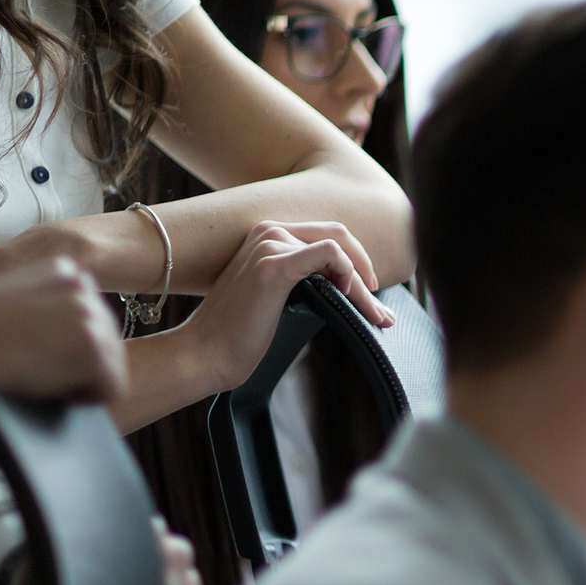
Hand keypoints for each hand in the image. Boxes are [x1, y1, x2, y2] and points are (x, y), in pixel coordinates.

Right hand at [0, 248, 125, 400]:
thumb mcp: (13, 295)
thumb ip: (49, 299)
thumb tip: (81, 325)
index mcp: (65, 269)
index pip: (94, 315)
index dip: (72, 343)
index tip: (42, 352)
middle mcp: (83, 286)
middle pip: (108, 339)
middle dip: (82, 362)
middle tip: (44, 373)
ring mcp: (90, 314)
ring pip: (112, 363)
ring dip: (83, 380)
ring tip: (45, 381)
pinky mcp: (92, 347)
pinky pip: (112, 386)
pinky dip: (88, 398)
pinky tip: (57, 393)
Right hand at [182, 220, 390, 394]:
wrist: (205, 354)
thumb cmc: (241, 334)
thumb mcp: (281, 299)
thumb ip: (308, 283)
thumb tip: (351, 290)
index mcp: (269, 236)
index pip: (328, 237)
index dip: (357, 263)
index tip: (370, 296)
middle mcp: (269, 231)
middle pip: (339, 238)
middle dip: (367, 272)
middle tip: (380, 310)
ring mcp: (270, 244)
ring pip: (339, 250)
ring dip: (364, 286)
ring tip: (374, 316)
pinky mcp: (274, 265)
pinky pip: (330, 253)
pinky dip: (348, 273)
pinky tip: (349, 297)